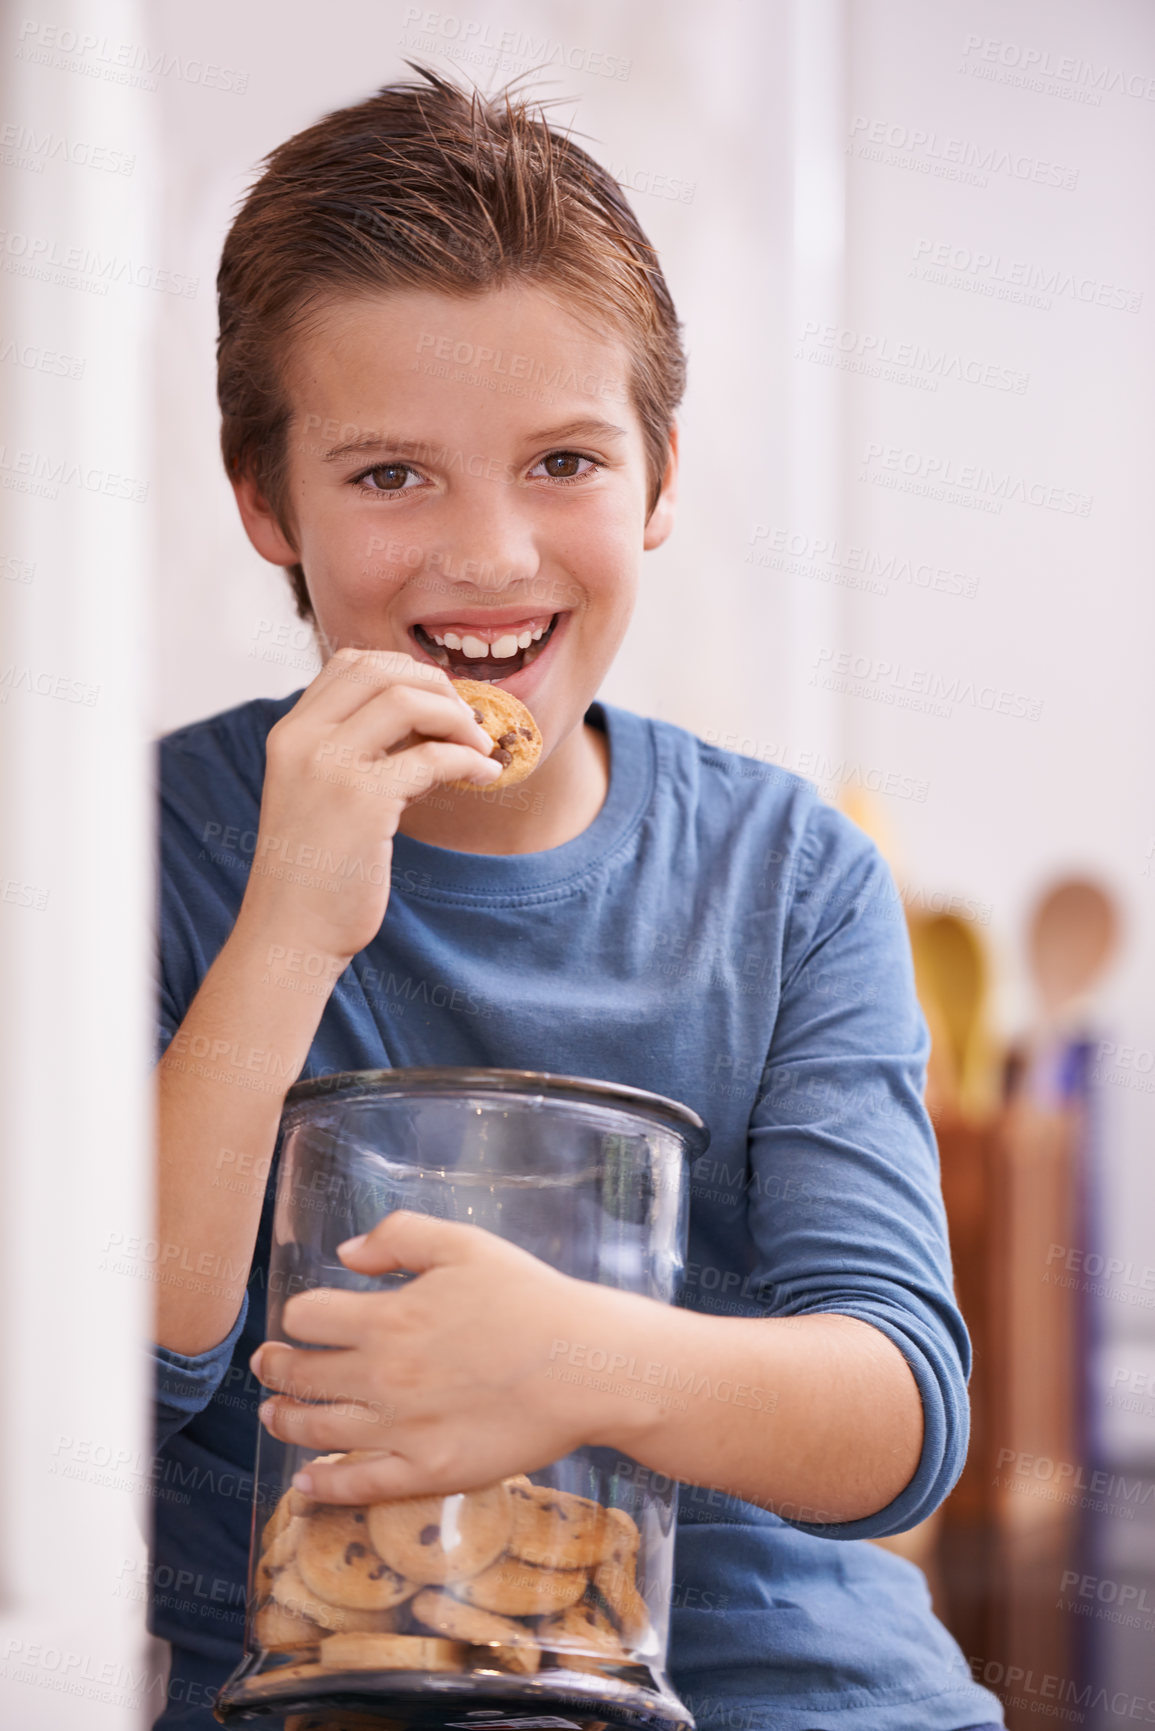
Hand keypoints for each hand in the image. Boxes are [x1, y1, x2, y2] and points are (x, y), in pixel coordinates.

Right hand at [241, 648, 500, 964]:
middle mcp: (303, 740)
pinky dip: (470, 760)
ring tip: (480, 745)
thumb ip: (361, 754)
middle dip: (437, 687)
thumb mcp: (322, 795)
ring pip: (408, 701)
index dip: (404, 671)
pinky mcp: (362, 801)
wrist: (289, 934)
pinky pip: (433, 757)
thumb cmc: (315, 873)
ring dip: (457, 717)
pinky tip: (485, 774)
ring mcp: (329, 766)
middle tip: (468, 720)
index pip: (351, 664)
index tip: (438, 701)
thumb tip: (432, 726)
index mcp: (290, 733)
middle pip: (382, 671)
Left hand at [249, 1211, 599, 1504]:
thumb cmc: (530, 1300)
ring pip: (318, 1430)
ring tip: (274, 1414)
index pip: (308, 1317)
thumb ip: (399, 1236)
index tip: (305, 1318)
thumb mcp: (464, 1244)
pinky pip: (359, 1484)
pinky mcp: (427, 1471)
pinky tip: (306, 1483)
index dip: (300, 1315)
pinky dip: (323, 1486)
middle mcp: (383, 1376)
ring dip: (285, 1421)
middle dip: (276, 1367)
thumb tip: (347, 1254)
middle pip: (301, 1375)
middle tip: (268, 1365)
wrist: (584, 1366)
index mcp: (389, 1318)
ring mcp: (402, 1430)